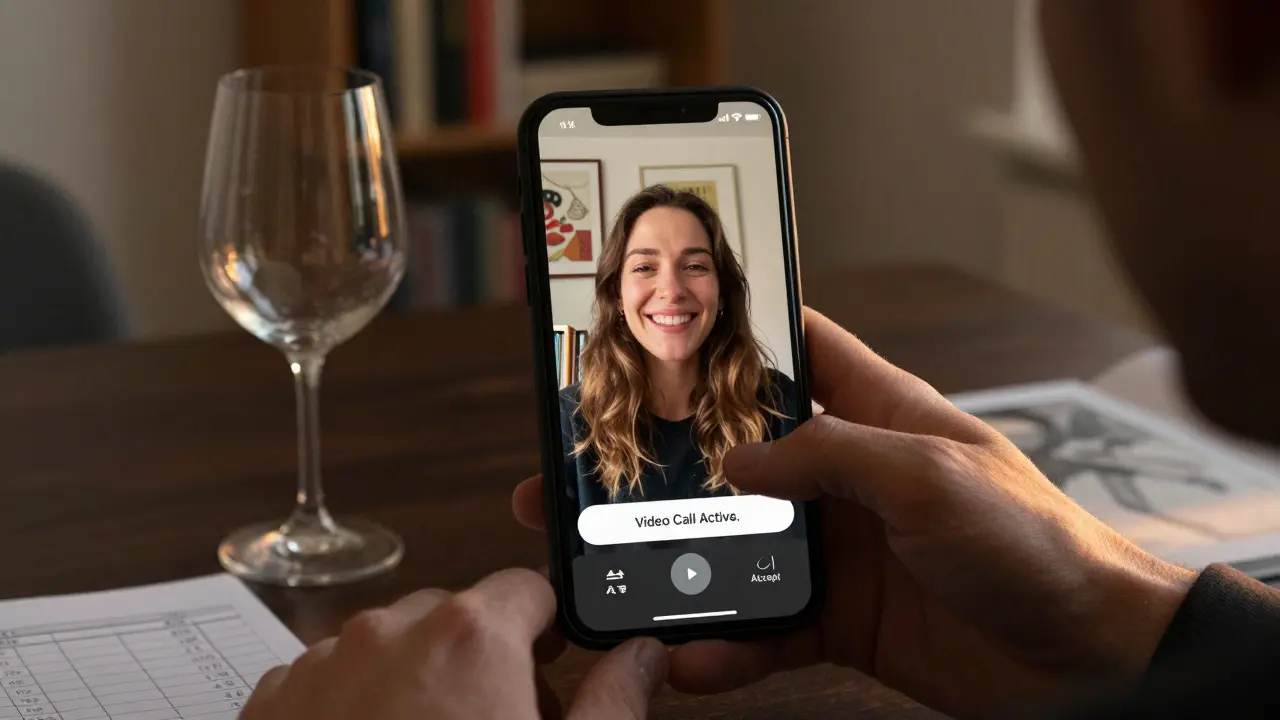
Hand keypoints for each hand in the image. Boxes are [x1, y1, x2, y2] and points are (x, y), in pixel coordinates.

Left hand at [240, 568, 666, 718]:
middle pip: (457, 618)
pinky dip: (356, 705)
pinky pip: (330, 678)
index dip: (547, 631)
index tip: (548, 670)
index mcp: (470, 638)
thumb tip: (639, 659)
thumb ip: (612, 701)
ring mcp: (322, 666)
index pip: (527, 589)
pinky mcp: (274, 704)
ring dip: (418, 681)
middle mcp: (389, 634)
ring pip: (390, 647)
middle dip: (483, 662)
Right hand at [513, 307, 1194, 718]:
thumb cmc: (1038, 542)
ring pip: (736, 542)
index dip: (730, 329)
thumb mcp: (933, 477)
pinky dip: (725, 642)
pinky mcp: (840, 616)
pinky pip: (764, 626)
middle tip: (592, 466)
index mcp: (876, 412)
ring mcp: (838, 546)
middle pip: (736, 452)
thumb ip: (833, 457)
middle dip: (666, 459)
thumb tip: (740, 461)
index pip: (791, 346)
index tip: (657, 321)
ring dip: (679, 557)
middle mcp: (846, 473)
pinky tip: (690, 653)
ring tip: (613, 570)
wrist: (1090, 658)